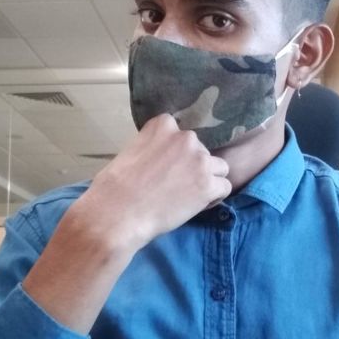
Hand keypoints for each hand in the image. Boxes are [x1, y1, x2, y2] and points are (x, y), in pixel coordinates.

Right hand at [76, 114, 230, 254]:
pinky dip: (214, 197)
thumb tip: (163, 157)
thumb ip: (153, 147)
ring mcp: (200, 160)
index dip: (177, 154)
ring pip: (219, 167)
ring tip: (189, 196)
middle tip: (176, 186)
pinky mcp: (209, 184)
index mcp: (163, 125)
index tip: (166, 168)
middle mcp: (186, 137)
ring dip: (208, 180)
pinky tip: (196, 205)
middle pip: (202, 151)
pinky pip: (224, 187)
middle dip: (193, 166)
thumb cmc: (114, 187)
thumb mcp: (132, 151)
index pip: (181, 135)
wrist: (118, 213)